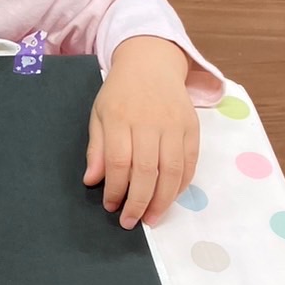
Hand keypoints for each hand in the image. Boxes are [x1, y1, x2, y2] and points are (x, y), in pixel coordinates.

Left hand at [83, 36, 198, 230]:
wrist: (152, 63)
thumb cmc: (120, 92)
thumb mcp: (99, 114)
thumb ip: (97, 148)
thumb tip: (92, 181)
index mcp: (120, 117)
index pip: (119, 162)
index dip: (116, 189)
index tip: (111, 207)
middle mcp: (149, 121)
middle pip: (147, 170)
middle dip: (139, 202)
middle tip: (131, 222)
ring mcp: (174, 124)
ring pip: (172, 171)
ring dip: (163, 200)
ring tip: (152, 218)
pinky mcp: (192, 127)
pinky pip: (190, 163)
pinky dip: (181, 185)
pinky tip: (170, 198)